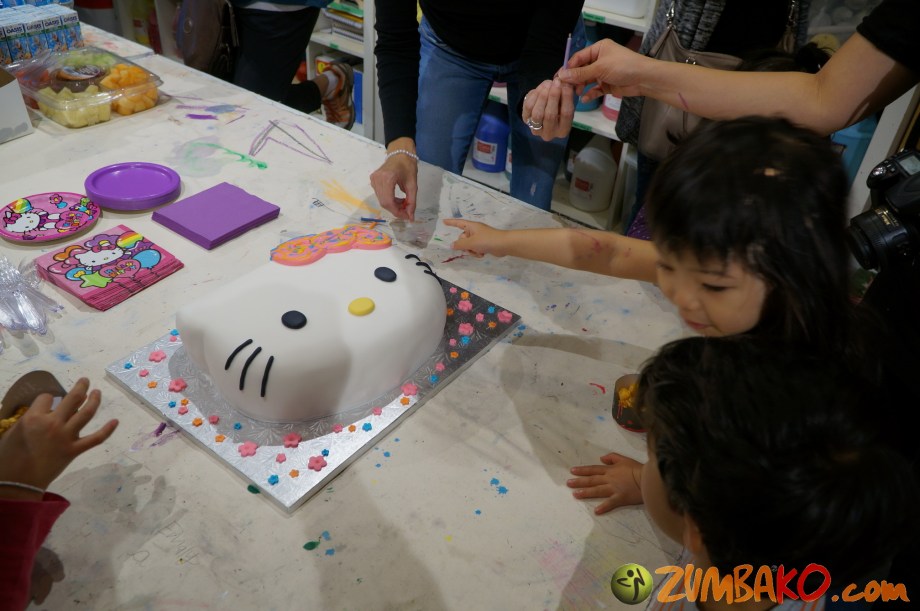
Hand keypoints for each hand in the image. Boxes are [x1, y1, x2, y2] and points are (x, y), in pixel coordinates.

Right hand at [0, 378, 117, 497]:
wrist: (18, 482)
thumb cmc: (9, 458)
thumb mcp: (12, 432)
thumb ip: (29, 419)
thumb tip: (42, 413)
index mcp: (34, 418)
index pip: (47, 397)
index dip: (47, 398)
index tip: (47, 403)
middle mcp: (53, 423)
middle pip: (73, 399)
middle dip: (81, 387)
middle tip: (85, 381)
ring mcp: (67, 436)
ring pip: (86, 413)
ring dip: (94, 400)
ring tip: (97, 392)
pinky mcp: (75, 450)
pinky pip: (96, 439)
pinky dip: (107, 430)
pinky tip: (115, 421)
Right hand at [370, 142, 418, 220]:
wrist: (400, 153)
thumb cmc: (408, 166)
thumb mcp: (413, 184)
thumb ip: (412, 201)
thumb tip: (411, 217)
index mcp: (387, 178)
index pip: (389, 201)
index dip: (397, 212)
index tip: (407, 217)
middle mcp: (377, 179)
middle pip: (384, 202)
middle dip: (396, 210)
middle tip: (406, 211)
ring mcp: (374, 180)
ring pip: (382, 200)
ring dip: (393, 206)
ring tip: (403, 203)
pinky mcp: (373, 180)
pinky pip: (380, 195)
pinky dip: (389, 200)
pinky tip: (397, 198)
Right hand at [443, 218, 507, 257]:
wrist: (503, 245)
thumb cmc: (487, 240)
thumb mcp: (471, 242)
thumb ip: (460, 244)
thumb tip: (452, 245)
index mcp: (471, 226)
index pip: (458, 223)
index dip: (451, 223)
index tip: (444, 221)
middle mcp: (474, 231)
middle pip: (462, 238)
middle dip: (465, 245)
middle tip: (471, 248)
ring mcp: (479, 238)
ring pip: (468, 246)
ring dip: (471, 251)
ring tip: (478, 252)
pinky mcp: (484, 244)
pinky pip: (475, 249)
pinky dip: (477, 252)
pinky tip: (483, 254)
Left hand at [522, 78, 574, 140]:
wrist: (543, 111)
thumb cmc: (559, 107)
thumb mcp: (565, 103)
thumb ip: (566, 96)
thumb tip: (565, 82)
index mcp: (563, 130)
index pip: (566, 115)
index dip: (566, 98)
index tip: (566, 84)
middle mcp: (549, 133)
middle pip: (550, 115)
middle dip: (554, 96)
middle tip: (556, 82)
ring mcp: (536, 129)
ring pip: (537, 113)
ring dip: (543, 96)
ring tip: (548, 84)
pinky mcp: (526, 121)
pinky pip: (528, 107)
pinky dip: (535, 95)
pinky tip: (541, 87)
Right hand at [558, 39, 647, 100]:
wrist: (644, 79)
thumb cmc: (623, 66)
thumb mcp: (600, 68)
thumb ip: (580, 73)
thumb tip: (561, 76)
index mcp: (598, 49)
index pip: (578, 57)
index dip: (568, 67)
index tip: (558, 78)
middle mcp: (600, 59)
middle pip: (581, 69)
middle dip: (573, 79)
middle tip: (564, 88)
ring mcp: (603, 73)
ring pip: (587, 80)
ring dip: (580, 87)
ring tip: (574, 94)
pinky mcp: (607, 85)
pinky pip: (595, 89)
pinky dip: (590, 94)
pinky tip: (584, 99)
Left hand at [567, 452, 643, 514]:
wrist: (650, 478)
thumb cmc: (638, 469)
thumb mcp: (624, 459)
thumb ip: (612, 457)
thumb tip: (601, 458)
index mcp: (610, 470)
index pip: (593, 470)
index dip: (582, 470)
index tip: (572, 471)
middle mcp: (610, 479)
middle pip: (592, 480)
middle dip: (579, 481)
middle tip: (568, 483)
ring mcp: (614, 489)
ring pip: (597, 490)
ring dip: (586, 492)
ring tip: (575, 495)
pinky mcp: (621, 498)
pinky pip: (611, 503)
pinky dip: (604, 507)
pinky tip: (596, 511)